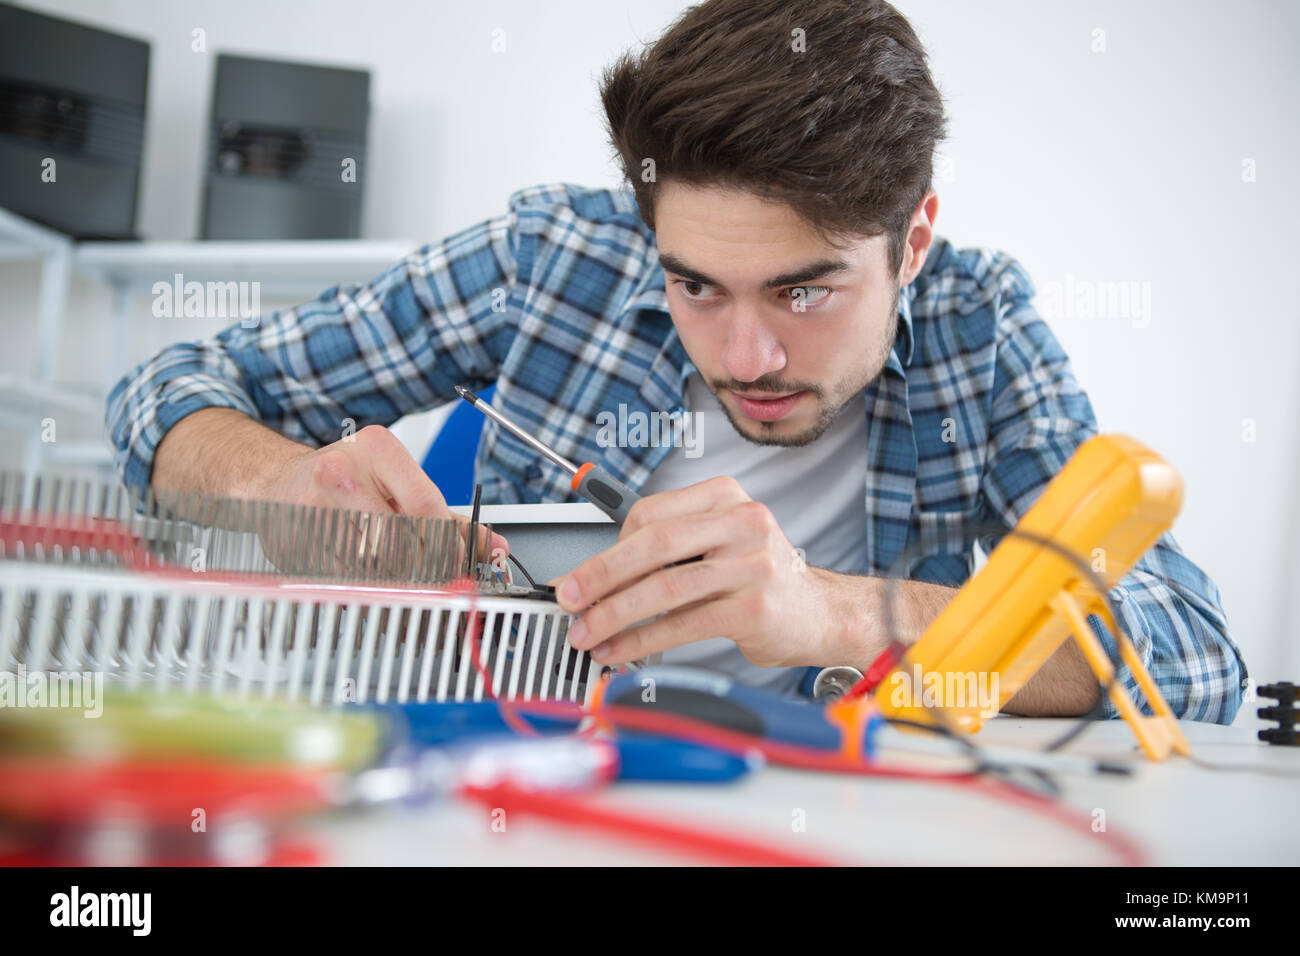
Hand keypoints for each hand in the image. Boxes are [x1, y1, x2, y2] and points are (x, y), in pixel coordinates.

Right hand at [246, 423, 506, 571]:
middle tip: (442, 586)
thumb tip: (492, 546)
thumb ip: (446, 517)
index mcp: (378, 449)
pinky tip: (375, 589)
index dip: (449, 545)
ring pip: (372, 565)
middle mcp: (341, 471)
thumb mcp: (397, 482)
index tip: (464, 565)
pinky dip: (367, 591)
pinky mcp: (294, 539)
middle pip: (400, 539)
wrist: (273, 480)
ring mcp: (312, 505)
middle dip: (427, 571)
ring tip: (411, 590)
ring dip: (398, 586)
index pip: (426, 506)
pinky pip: (344, 579)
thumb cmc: (343, 479)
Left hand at [552, 476, 835, 667]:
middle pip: (653, 544)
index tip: (579, 576)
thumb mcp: (715, 546)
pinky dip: (643, 640)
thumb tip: (588, 579)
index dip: (608, 548)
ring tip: (587, 633)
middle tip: (568, 599)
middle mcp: (742, 521)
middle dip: (600, 575)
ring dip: (614, 615)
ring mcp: (753, 563)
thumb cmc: (758, 579)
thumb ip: (661, 553)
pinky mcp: (755, 606)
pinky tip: (620, 651)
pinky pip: (683, 623)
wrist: (819, 613)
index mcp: (725, 496)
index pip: (649, 514)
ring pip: (664, 586)